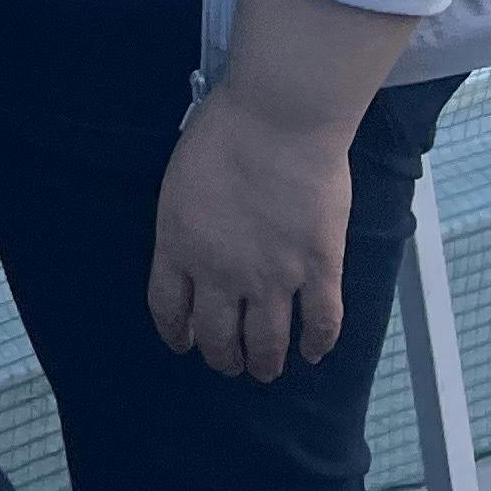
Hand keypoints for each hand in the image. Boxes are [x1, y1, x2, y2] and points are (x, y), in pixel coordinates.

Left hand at [148, 86, 353, 382]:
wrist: (279, 119)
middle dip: (222, 357)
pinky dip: (318, 343)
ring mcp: (274, 277)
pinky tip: (314, 352)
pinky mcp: (319, 269)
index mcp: (179, 246)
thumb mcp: (181, 181)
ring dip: (265, 363)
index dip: (176, 333)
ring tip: (266, 371)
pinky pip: (321, 322)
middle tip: (230, 364)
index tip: (184, 343)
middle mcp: (222, 273)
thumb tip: (194, 247)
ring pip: (267, 343)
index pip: (168, 308)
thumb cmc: (224, 133)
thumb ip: (186, 224)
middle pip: (217, 336)